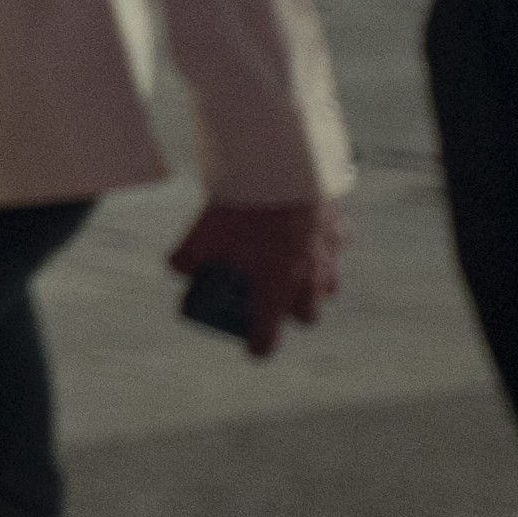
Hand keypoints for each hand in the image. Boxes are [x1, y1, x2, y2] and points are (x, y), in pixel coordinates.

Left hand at [168, 196, 343, 357]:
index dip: (260, 345)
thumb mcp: (203, 236)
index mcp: (274, 290)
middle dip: (290, 313)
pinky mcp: (339, 227)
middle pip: (307, 315)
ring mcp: (327, 254)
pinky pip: (337, 245)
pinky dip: (326, 244)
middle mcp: (307, 279)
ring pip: (328, 284)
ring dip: (313, 284)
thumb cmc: (242, 209)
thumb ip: (187, 259)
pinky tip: (310, 232)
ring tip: (292, 268)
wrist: (282, 169)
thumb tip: (178, 268)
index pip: (269, 337)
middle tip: (271, 299)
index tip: (255, 348)